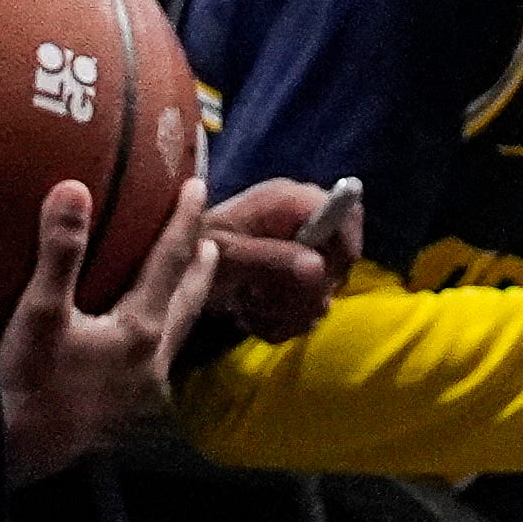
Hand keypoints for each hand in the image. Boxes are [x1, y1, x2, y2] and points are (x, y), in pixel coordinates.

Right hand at [0, 177, 222, 482]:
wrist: (13, 449)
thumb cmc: (27, 380)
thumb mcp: (39, 311)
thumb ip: (61, 251)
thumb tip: (74, 190)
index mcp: (140, 329)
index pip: (171, 261)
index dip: (184, 222)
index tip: (197, 188)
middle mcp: (154, 360)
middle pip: (187, 301)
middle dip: (200, 268)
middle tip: (211, 242)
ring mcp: (145, 391)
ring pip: (177, 336)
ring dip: (185, 305)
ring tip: (189, 285)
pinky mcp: (129, 414)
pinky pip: (158, 366)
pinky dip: (162, 342)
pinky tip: (148, 345)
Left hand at [201, 174, 342, 346]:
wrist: (175, 270)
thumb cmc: (194, 250)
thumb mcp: (228, 253)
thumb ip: (272, 258)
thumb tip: (317, 266)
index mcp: (288, 201)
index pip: (346, 210)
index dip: (347, 241)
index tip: (328, 276)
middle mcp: (303, 223)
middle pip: (340, 261)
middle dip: (307, 290)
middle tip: (268, 299)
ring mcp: (302, 253)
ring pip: (323, 293)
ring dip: (288, 310)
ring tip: (251, 307)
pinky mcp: (295, 280)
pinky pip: (308, 309)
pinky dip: (280, 320)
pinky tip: (252, 315)